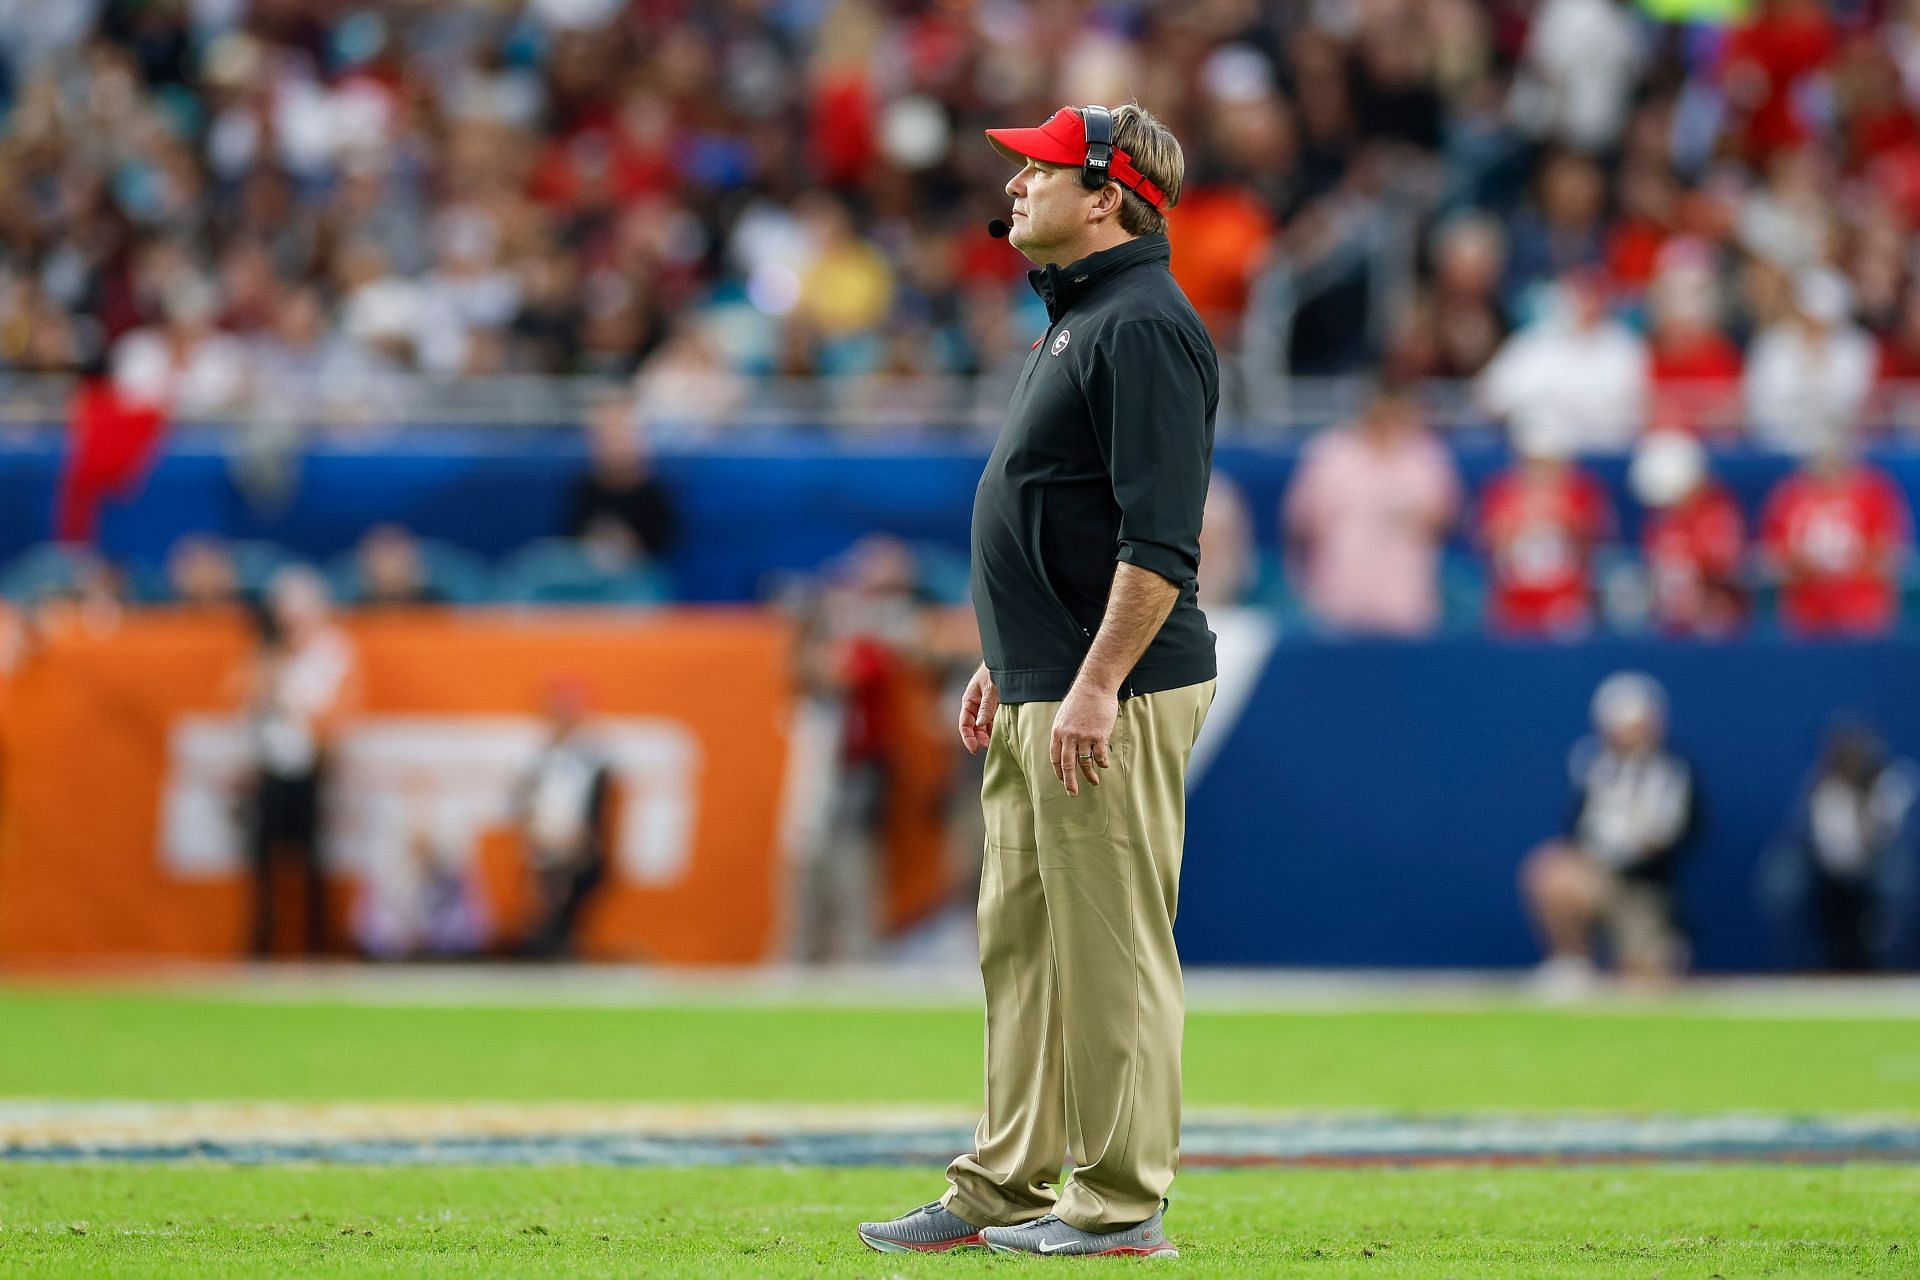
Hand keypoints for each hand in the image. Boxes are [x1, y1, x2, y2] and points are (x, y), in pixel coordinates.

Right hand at [958, 663, 998, 754]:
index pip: (965, 723)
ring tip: (995, 742)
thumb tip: (980, 724)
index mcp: (969, 700)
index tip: (974, 749)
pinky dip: (996, 728)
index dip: (968, 737)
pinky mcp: (996, 706)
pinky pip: (994, 720)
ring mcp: (986, 706)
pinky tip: (1002, 733)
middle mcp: (976, 705)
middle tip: (988, 746)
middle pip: (973, 727)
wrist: (1007, 659)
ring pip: (984, 725)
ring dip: (988, 734)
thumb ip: (986, 706)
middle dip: (979, 738)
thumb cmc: (995, 670)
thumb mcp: (991, 688)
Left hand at [1050, 681, 1116, 795]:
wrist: (1094, 686)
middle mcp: (1069, 737)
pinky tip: (1104, 766)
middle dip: (1070, 782)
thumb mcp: (1064, 716)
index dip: (1059, 771)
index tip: (1062, 780)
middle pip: (1068, 765)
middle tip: (1073, 793)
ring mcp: (1084, 737)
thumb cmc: (1080, 699)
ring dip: (1090, 775)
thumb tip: (1067, 748)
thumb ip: (1064, 732)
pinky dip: (1102, 763)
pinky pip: (1100, 756)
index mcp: (1058, 732)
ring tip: (1094, 782)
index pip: (1055, 757)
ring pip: (1085, 763)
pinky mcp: (1099, 736)